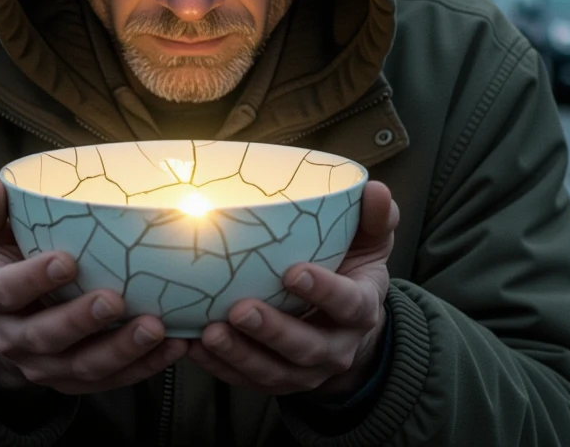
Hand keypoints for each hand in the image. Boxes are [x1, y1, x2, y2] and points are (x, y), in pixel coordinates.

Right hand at [0, 179, 187, 394]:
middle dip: (82, 320)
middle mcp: (16, 339)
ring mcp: (47, 366)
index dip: (33, 279)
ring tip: (156, 328)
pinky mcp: (75, 382)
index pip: (8, 291)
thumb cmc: (8, 267)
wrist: (6, 326)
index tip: (66, 261)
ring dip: (122, 349)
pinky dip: (145, 366)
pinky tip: (174, 346)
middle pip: (48, 335)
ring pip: (84, 365)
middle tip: (115, 300)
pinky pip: (112, 380)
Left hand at [187, 181, 398, 397]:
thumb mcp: (371, 243)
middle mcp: (336, 347)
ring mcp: (305, 370)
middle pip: (306, 347)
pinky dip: (218, 366)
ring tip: (210, 333)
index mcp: (361, 310)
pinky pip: (245, 380)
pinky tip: (192, 345)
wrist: (347, 325)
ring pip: (273, 371)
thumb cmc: (352, 269)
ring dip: (240, 354)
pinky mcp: (275, 380)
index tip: (293, 272)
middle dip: (273, 331)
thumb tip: (376, 189)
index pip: (348, 304)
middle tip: (241, 309)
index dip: (324, 291)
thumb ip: (377, 217)